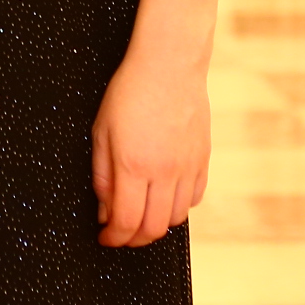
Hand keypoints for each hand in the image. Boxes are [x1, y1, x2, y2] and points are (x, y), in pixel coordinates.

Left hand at [91, 51, 209, 247]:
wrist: (169, 64)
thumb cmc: (130, 92)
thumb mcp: (101, 131)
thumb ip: (102, 175)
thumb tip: (105, 211)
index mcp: (133, 164)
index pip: (125, 222)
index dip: (113, 238)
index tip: (105, 238)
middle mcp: (164, 171)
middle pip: (153, 229)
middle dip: (133, 240)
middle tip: (120, 234)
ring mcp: (187, 167)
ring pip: (176, 218)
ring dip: (156, 225)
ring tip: (141, 215)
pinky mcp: (203, 160)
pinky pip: (194, 198)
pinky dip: (178, 206)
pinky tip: (164, 195)